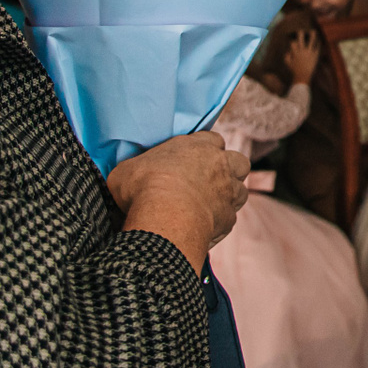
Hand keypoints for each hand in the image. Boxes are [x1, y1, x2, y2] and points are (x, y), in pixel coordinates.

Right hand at [107, 131, 250, 272]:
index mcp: (198, 146)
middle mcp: (220, 165)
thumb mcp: (127, 171)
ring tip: (210, 206)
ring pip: (240, 191)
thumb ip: (136, 168)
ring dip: (229, 197)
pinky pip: (229, 218)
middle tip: (211, 182)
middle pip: (239, 162)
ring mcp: (228, 192)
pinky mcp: (229, 218)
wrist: (165, 217)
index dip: (206, 150)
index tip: (194, 160)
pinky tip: (203, 228)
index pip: (212, 139)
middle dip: (230, 170)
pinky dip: (219, 223)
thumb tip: (128, 177)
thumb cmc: (144, 187)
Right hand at [287, 29, 321, 84]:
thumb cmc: (294, 70)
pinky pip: (317, 48)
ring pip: (311, 42)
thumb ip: (286, 55)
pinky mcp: (315, 56)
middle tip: (301, 30)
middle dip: (300, 34)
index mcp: (295, 52)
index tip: (294, 42)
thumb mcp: (287, 63)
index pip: (293, 43)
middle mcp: (302, 51)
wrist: (303, 76)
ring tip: (313, 31)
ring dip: (312, 36)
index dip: (293, 41)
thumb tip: (289, 50)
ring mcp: (309, 53)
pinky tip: (319, 41)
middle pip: (301, 40)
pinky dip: (318, 44)